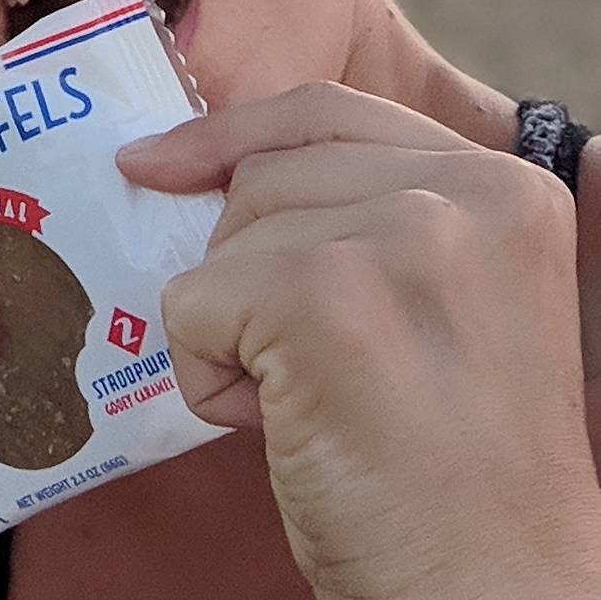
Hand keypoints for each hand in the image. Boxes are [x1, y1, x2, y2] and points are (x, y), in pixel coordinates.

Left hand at [120, 83, 600, 599]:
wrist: (493, 595)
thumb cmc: (452, 473)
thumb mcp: (439, 303)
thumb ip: (364, 216)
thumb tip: (193, 163)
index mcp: (507, 188)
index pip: (330, 114)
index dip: (233, 134)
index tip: (159, 159)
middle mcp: (468, 194)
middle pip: (267, 174)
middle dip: (249, 269)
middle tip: (315, 370)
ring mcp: (400, 238)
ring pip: (226, 241)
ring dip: (238, 331)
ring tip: (322, 410)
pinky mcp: (323, 296)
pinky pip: (191, 303)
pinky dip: (210, 376)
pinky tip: (287, 431)